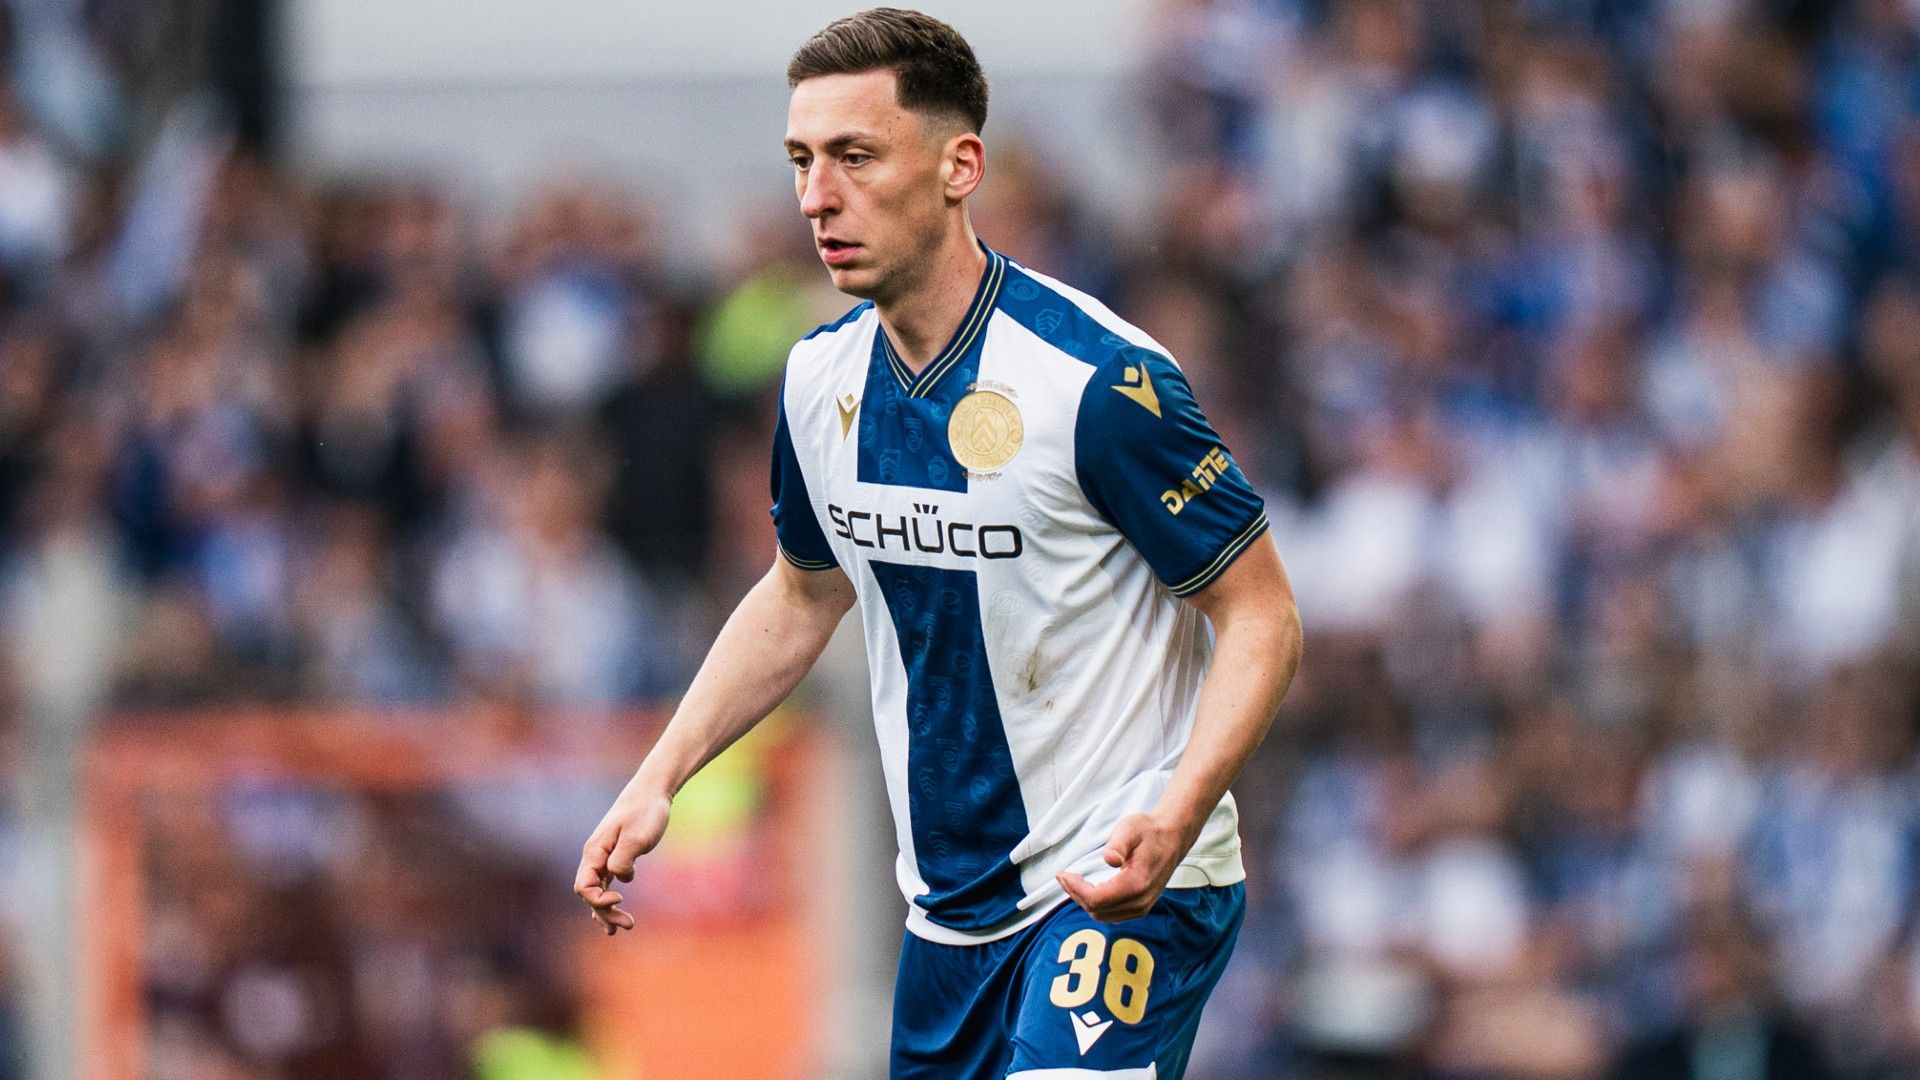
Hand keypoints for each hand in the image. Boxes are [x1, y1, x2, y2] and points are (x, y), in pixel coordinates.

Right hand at [574, 788, 672, 935]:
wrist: (652, 791)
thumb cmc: (645, 812)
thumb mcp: (637, 837)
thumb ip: (623, 860)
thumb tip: (618, 878)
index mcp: (594, 852)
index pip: (584, 887)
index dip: (598, 900)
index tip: (621, 898)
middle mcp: (594, 856)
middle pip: (590, 893)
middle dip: (606, 912)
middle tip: (629, 924)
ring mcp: (603, 856)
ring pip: (597, 890)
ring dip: (607, 910)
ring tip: (623, 928)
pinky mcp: (616, 855)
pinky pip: (606, 882)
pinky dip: (610, 898)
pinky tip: (616, 910)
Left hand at [1056, 812, 1192, 922]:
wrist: (1172, 838)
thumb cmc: (1149, 832)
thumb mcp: (1130, 829)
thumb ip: (1118, 844)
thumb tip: (1110, 860)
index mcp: (1137, 883)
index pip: (1097, 899)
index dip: (1075, 889)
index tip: (1063, 874)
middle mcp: (1141, 901)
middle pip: (1097, 910)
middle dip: (1076, 894)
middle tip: (1064, 876)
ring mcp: (1142, 908)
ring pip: (1103, 916)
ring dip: (1084, 901)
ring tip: (1073, 882)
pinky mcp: (1140, 908)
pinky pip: (1111, 915)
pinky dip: (1096, 905)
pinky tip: (1089, 889)